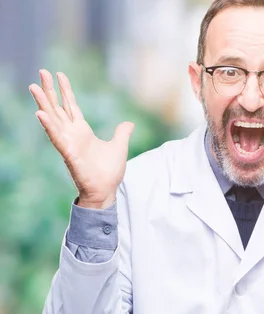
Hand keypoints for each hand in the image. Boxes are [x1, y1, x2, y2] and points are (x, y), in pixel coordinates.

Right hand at [29, 70, 133, 208]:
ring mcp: (68, 143)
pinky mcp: (68, 153)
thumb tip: (129, 123)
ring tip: (34, 87)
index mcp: (82, 131)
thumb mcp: (119, 146)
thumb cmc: (109, 172)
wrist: (106, 190)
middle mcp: (72, 134)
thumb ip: (122, 133)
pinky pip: (56, 137)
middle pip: (57, 107)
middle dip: (50, 90)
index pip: (71, 106)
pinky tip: (40, 113)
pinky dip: (48, 125)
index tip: (59, 74)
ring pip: (53, 119)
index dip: (65, 90)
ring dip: (43, 103)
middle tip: (41, 71)